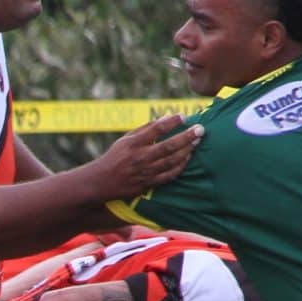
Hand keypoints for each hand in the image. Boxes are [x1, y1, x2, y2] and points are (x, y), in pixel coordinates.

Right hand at [89, 115, 203, 198]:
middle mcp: (140, 157)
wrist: (101, 182)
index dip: (171, 122)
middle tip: (200, 129)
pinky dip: (180, 166)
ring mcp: (145, 172)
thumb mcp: (126, 139)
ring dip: (187, 150)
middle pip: (168, 146)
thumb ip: (145, 129)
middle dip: (186, 136)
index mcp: (133, 143)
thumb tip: (166, 118)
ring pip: (171, 161)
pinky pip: (169, 175)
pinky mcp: (148, 184)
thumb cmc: (116, 157)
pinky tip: (188, 158)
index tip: (183, 116)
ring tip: (197, 141)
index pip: (155, 129)